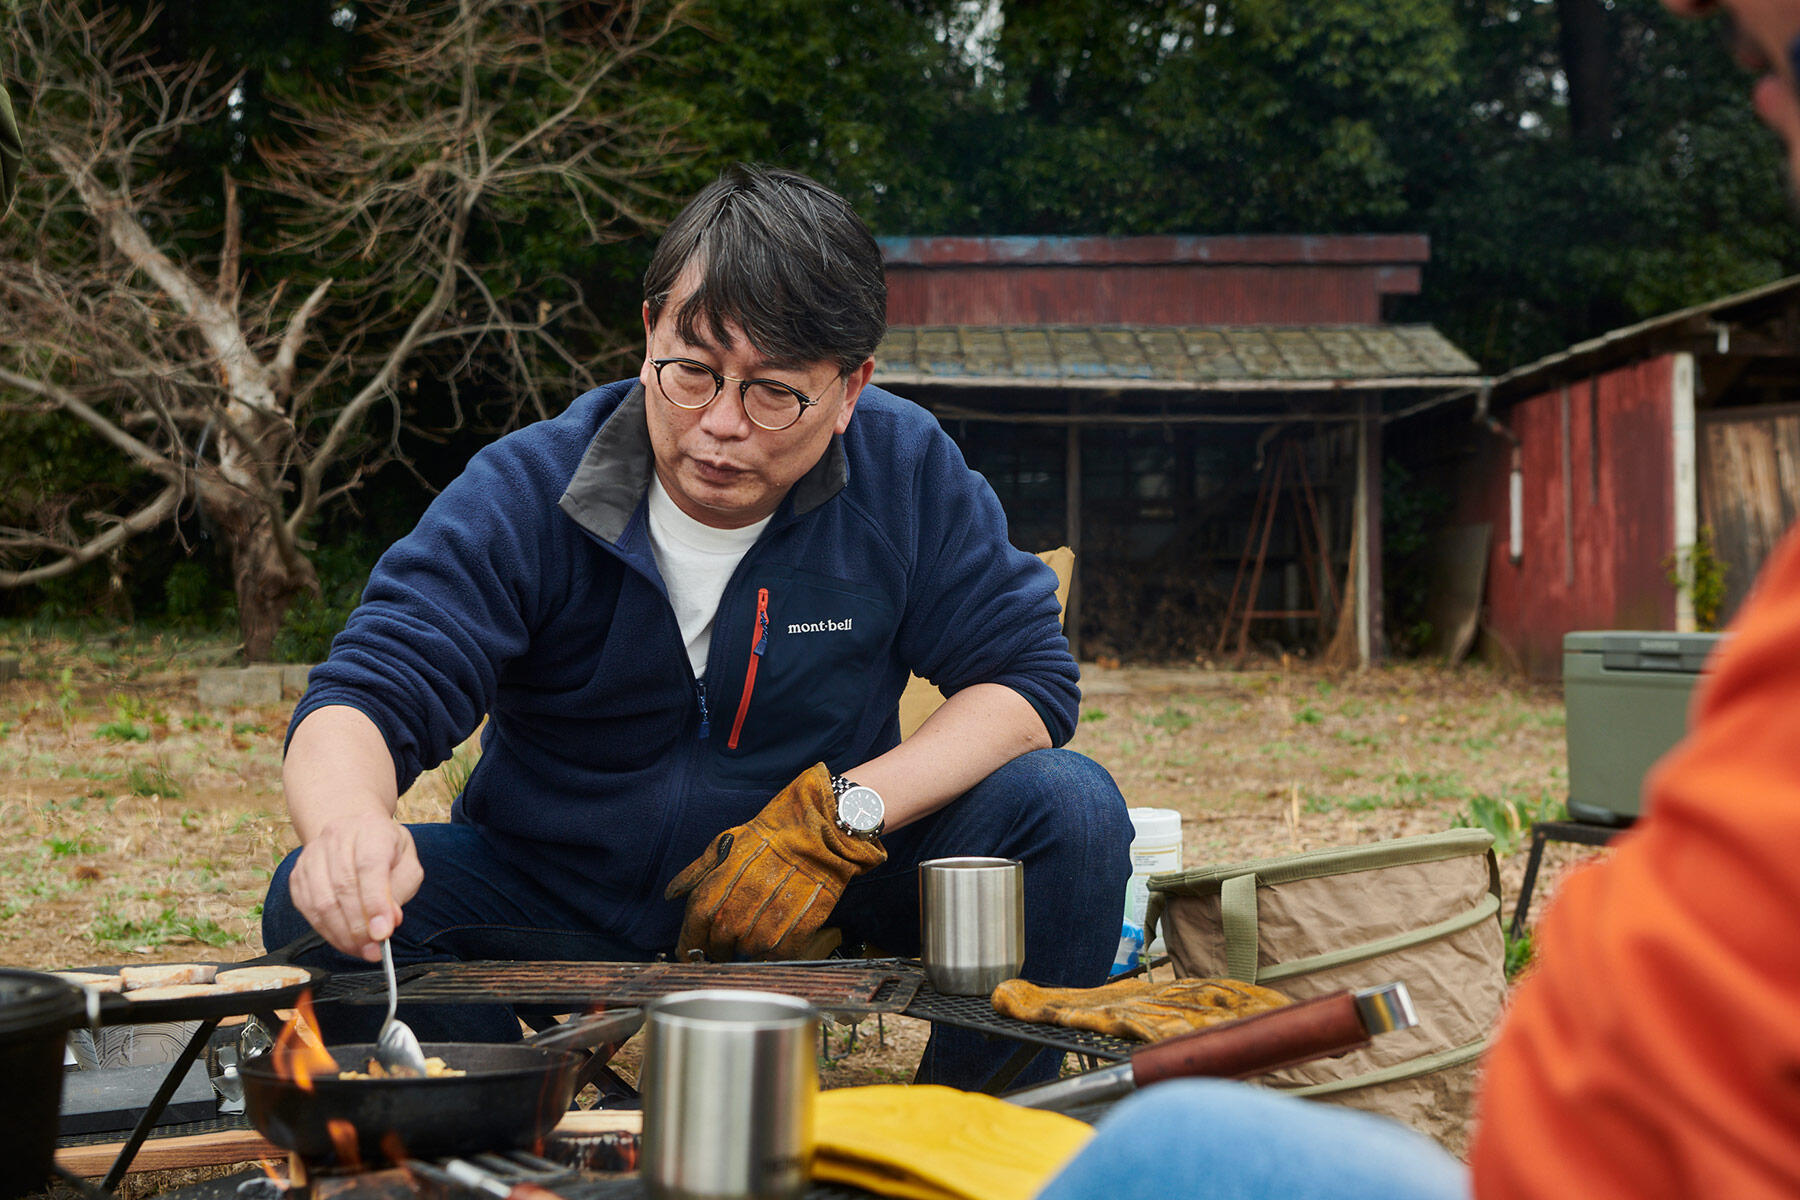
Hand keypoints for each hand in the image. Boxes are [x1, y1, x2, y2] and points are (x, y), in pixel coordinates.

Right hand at [287, 812, 422, 961]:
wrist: (354, 831)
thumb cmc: (386, 850)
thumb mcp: (407, 863)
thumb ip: (401, 890)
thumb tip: (388, 921)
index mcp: (371, 828)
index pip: (370, 866)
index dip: (375, 903)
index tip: (382, 933)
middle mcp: (337, 836)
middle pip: (343, 887)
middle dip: (359, 926)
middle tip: (374, 950)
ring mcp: (313, 855)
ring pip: (322, 901)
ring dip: (342, 934)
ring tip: (361, 950)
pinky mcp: (298, 873)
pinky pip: (307, 908)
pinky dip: (326, 931)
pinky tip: (343, 940)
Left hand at [664, 763, 885, 960]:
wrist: (820, 828)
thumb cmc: (771, 834)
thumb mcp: (725, 844)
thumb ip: (696, 872)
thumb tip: (672, 894)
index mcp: (719, 886)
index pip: (695, 926)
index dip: (689, 945)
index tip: (690, 953)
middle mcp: (741, 906)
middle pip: (719, 944)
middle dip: (717, 947)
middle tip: (723, 943)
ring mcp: (771, 919)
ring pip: (748, 952)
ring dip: (745, 949)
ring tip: (751, 934)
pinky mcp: (800, 927)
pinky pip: (779, 954)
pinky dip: (773, 952)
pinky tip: (772, 939)